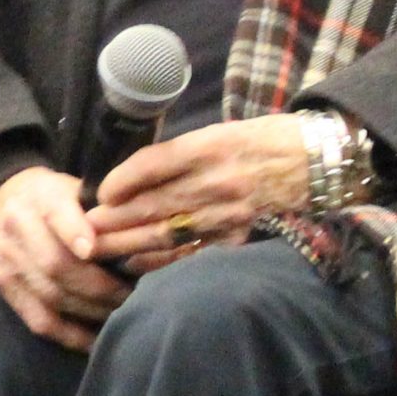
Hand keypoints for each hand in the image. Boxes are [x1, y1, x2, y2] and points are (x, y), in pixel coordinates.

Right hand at [0, 166, 130, 351]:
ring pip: (52, 296)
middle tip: (130, 294)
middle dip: (99, 285)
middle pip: (56, 264)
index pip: (56, 214)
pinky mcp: (4, 286)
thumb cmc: (57, 199)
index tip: (96, 251)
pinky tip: (96, 339)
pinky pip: (40, 321)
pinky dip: (71, 335)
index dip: (75, 233)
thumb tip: (149, 239)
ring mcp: (6, 259)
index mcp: (40, 196)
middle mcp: (16, 226)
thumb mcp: (77, 190)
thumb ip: (104, 212)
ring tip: (120, 312)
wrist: (1, 204)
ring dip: (91, 311)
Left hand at [82, 116, 310, 269]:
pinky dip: (161, 260)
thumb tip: (133, 175)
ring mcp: (228, 214)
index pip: (155, 165)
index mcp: (210, 147)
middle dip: (114, 217)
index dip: (122, 180)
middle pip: (153, 203)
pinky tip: (134, 264)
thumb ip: (181, 154)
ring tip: (97, 247)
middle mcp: (216, 182)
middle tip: (83, 227)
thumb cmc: (262, 141)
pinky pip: (191, 252)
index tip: (98, 192)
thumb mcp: (220, 132)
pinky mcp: (238, 237)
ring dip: (128, 241)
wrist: (313, 162)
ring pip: (167, 231)